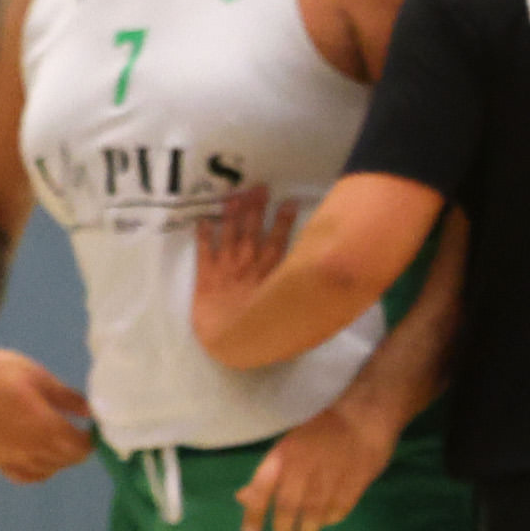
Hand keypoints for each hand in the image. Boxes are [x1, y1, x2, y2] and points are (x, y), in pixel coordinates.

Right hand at [0, 340, 97, 483]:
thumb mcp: (40, 377)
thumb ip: (69, 398)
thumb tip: (93, 412)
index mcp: (41, 425)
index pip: (79, 448)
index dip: (91, 441)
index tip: (94, 429)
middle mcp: (26, 446)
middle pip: (66, 460)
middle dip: (78, 449)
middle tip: (79, 433)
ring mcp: (8, 455)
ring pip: (47, 470)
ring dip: (59, 459)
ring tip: (60, 441)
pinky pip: (23, 476)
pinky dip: (37, 471)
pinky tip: (40, 456)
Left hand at [191, 187, 300, 361]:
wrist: (230, 342)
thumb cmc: (260, 334)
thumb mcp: (289, 316)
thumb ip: (302, 300)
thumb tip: (327, 293)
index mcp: (271, 275)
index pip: (279, 242)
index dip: (284, 221)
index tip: (289, 201)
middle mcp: (250, 266)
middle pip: (254, 232)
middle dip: (257, 209)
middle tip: (260, 187)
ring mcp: (227, 269)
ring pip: (231, 235)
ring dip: (232, 215)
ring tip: (235, 196)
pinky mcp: (205, 277)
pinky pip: (203, 252)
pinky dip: (203, 235)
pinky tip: (202, 219)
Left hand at [238, 399, 393, 530]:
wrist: (365, 414)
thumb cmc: (323, 425)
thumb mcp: (289, 443)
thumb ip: (268, 473)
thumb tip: (244, 498)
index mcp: (284, 454)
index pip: (262, 489)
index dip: (254, 514)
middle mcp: (303, 468)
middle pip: (288, 507)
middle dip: (283, 529)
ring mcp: (329, 478)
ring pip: (313, 514)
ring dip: (307, 530)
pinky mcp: (353, 485)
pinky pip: (337, 511)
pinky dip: (329, 519)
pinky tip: (326, 521)